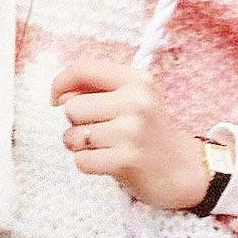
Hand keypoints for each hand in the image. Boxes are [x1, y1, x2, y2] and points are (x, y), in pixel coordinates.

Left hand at [51, 58, 207, 209]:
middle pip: (73, 108)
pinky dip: (87, 163)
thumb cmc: (147, 129)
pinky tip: (106, 160)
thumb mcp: (131, 96)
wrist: (181, 167)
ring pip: (74, 136)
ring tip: (101, 146)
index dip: (60, 82)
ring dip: (79, 145)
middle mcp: (136, 100)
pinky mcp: (127, 160)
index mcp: (135, 79)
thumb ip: (96, 88)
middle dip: (76, 123)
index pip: (83, 69)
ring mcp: (132, 131)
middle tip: (96, 129)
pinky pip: (82, 161)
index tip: (56, 98)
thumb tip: (59, 95)